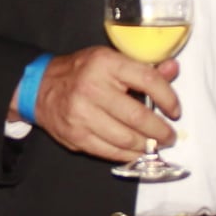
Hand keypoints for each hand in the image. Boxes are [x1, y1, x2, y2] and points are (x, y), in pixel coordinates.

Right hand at [32, 47, 181, 162]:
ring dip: (146, 146)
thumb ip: (144, 67)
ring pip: (125, 138)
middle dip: (160, 131)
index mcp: (106, 64)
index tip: (175, 110)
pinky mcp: (76, 135)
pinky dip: (128, 155)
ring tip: (155, 145)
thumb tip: (173, 69)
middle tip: (169, 136)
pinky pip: (109, 151)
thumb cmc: (81, 72)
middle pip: (138, 116)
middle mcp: (93, 88)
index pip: (148, 81)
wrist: (41, 87)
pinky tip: (137, 152)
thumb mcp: (111, 60)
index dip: (168, 98)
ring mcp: (82, 114)